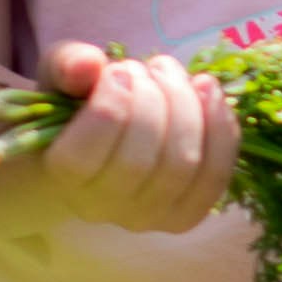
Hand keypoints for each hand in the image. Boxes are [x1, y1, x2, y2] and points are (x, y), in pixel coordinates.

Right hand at [38, 43, 240, 232]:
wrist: (104, 141)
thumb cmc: (80, 104)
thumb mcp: (62, 74)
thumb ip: (67, 64)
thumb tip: (88, 64)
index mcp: (61, 177)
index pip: (84, 154)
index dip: (110, 103)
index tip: (119, 71)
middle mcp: (100, 208)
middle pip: (138, 161)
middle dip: (152, 99)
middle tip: (148, 70)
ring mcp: (146, 216)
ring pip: (182, 165)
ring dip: (186, 105)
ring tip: (172, 75)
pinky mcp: (186, 215)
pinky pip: (215, 174)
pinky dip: (220, 127)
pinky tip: (207, 90)